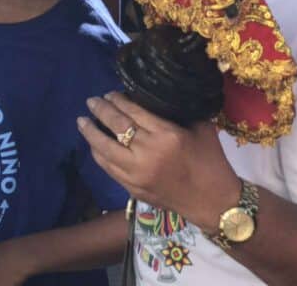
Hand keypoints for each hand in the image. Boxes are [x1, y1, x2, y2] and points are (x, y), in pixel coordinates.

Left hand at [78, 92, 240, 233]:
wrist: (214, 202)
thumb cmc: (211, 161)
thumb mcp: (201, 129)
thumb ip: (179, 112)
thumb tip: (155, 96)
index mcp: (167, 135)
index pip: (133, 112)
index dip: (117, 100)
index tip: (109, 93)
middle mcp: (148, 153)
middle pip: (115, 126)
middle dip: (100, 110)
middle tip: (91, 101)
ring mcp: (137, 173)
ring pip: (104, 148)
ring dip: (90, 132)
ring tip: (82, 120)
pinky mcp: (133, 188)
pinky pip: (107, 167)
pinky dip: (98, 153)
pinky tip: (93, 144)